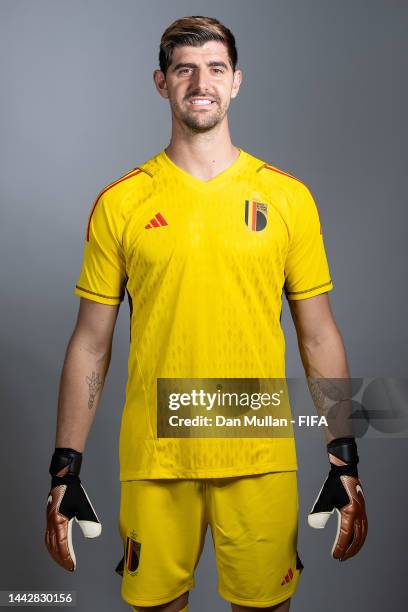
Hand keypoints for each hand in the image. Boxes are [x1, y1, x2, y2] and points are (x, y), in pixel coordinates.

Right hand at [45, 448, 101, 570]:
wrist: (63, 479)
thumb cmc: (73, 491)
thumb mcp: (84, 505)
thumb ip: (89, 521)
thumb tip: (95, 535)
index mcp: (58, 521)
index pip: (62, 545)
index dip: (67, 557)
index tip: (72, 566)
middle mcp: (51, 523)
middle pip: (53, 547)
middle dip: (60, 558)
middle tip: (69, 567)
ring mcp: (49, 521)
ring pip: (49, 542)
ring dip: (55, 553)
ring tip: (63, 560)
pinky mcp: (50, 518)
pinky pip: (48, 536)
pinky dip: (51, 545)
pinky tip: (57, 546)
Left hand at [308, 437, 367, 560]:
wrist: (345, 471)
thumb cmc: (334, 484)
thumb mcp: (324, 498)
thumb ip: (319, 512)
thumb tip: (313, 524)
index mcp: (350, 512)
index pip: (345, 535)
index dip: (340, 547)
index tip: (335, 556)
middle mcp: (359, 514)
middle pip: (356, 538)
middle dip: (349, 550)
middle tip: (341, 558)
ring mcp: (362, 512)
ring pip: (362, 534)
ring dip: (356, 545)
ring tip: (348, 553)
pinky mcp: (362, 510)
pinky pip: (364, 528)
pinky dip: (360, 537)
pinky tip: (355, 540)